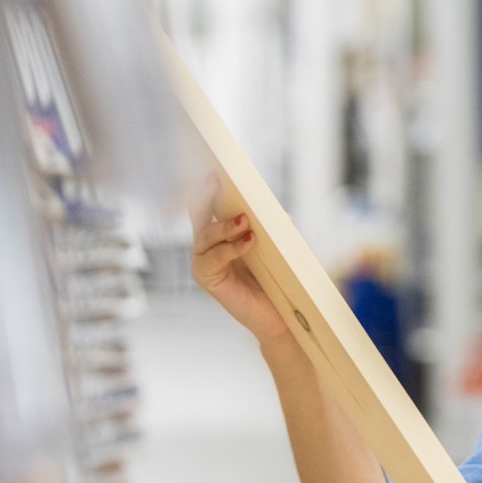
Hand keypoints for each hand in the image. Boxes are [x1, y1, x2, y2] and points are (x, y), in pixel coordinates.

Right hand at [189, 183, 288, 342]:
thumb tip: (283, 216)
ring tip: (246, 221)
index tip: (212, 166)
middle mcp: (208, 244)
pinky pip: (213, 258)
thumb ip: (277, 230)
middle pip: (198, 212)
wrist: (280, 316)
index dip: (206, 185)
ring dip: (224, 226)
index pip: (209, 203)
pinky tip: (249, 241)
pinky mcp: (206, 278)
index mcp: (222, 232)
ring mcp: (204, 261)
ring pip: (205, 236)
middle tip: (214, 179)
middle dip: (203, 194)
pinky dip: (231, 248)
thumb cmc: (277, 280)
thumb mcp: (279, 247)